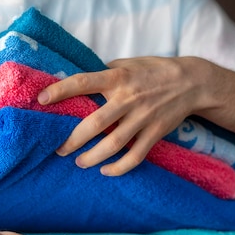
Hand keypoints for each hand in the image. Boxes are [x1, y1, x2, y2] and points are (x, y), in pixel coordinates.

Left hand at [38, 56, 206, 175]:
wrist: (193, 82)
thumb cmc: (154, 70)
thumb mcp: (128, 63)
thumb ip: (106, 72)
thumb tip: (78, 81)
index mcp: (118, 77)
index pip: (83, 82)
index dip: (60, 91)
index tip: (41, 100)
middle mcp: (129, 98)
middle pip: (94, 123)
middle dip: (72, 140)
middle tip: (59, 150)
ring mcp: (143, 118)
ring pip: (113, 145)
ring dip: (92, 158)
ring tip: (79, 163)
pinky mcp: (155, 133)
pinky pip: (135, 156)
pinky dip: (119, 168)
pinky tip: (106, 171)